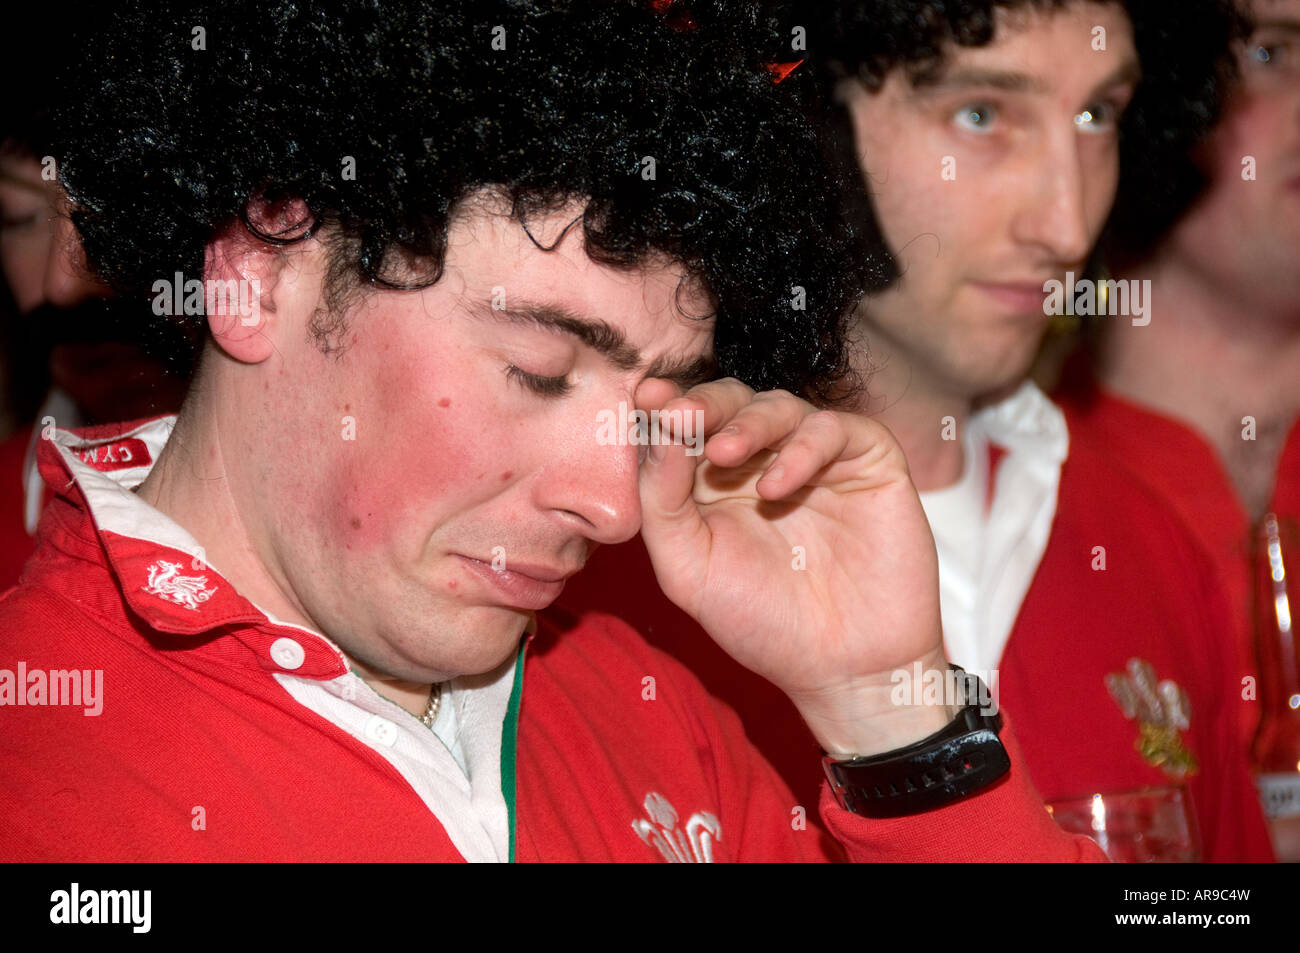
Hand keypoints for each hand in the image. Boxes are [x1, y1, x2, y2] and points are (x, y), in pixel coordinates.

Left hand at [635, 377, 952, 756]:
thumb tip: (656, 432)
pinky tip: (776, 487)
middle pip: (730, 403)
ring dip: (747, 422)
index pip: (686, 426)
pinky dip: (802, 450)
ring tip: (722, 451)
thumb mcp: (689, 569)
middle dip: (703, 404)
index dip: (665, 407)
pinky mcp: (867, 460)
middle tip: (680, 414)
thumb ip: (662, 503)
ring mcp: (817, 458)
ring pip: (779, 406)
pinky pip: (834, 430)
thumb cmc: (763, 622)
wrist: (845, 668)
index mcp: (713, 480)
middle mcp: (764, 460)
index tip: (643, 401)